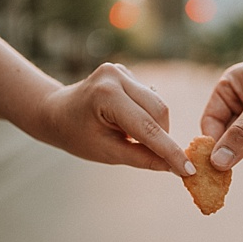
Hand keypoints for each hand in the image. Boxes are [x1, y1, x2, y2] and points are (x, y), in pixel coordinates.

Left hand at [30, 63, 193, 175]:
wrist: (54, 113)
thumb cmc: (75, 135)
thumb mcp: (107, 153)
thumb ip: (142, 158)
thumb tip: (175, 168)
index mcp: (107, 95)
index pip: (147, 127)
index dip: (170, 150)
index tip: (189, 170)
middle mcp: (115, 76)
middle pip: (158, 111)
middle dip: (163, 137)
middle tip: (161, 159)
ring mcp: (120, 71)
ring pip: (157, 104)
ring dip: (154, 126)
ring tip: (130, 139)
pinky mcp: (125, 72)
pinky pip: (148, 98)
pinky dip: (146, 115)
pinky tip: (126, 124)